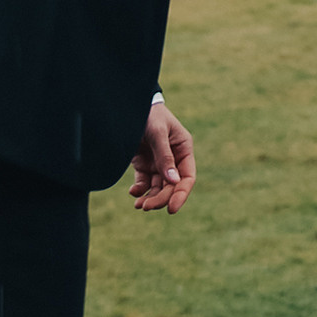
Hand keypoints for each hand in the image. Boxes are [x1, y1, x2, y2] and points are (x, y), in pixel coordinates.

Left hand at [130, 98, 195, 213]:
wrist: (129, 107)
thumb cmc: (149, 115)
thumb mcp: (157, 133)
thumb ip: (164, 156)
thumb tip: (173, 181)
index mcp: (183, 149)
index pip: (187, 177)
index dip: (181, 194)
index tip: (172, 209)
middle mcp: (173, 159)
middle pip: (171, 186)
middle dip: (160, 198)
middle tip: (145, 207)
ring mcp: (158, 163)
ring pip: (158, 188)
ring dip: (150, 198)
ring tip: (138, 205)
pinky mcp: (144, 165)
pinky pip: (145, 183)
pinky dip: (140, 190)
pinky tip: (133, 192)